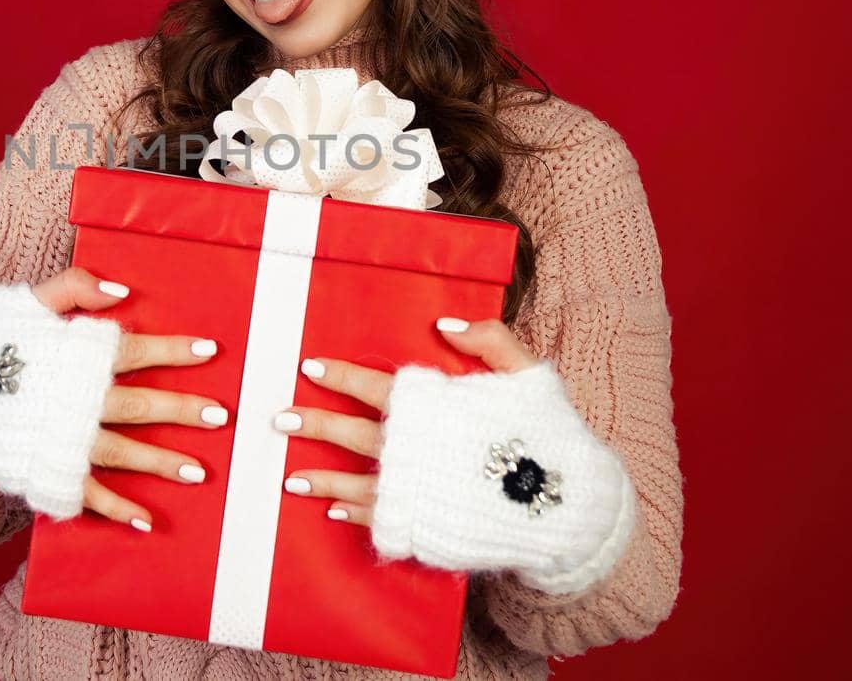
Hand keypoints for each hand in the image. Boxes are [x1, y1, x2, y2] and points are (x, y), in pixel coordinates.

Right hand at [30, 267, 225, 532]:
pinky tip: (147, 520)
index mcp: (77, 358)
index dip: (174, 349)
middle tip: (219, 415)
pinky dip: (118, 510)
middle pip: (141, 405)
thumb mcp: (23, 302)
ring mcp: (65, 441)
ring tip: (199, 472)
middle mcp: (78, 400)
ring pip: (125, 453)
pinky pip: (90, 495)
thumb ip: (73, 287)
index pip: (136, 351)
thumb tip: (122, 290)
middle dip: (183, 410)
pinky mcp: (49, 472)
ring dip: (163, 463)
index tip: (210, 350)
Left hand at [279, 316, 539, 527]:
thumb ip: (487, 340)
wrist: (571, 506)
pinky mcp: (425, 527)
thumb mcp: (528, 373)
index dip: (340, 377)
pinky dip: (354, 514)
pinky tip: (333, 511)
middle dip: (313, 425)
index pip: (374, 387)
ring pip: (355, 483)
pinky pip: (379, 519)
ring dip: (320, 481)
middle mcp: (415, 451)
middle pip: (352, 435)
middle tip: (280, 419)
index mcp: (433, 409)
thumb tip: (443, 323)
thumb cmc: (550, 434)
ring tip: (290, 478)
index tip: (309, 368)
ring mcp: (416, 493)